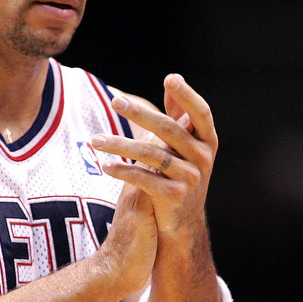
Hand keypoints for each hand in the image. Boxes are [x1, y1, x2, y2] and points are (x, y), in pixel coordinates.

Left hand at [92, 74, 216, 237]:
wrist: (181, 223)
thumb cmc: (179, 175)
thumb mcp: (185, 146)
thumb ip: (179, 115)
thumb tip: (172, 79)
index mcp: (207, 141)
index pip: (201, 113)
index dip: (188, 96)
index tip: (170, 78)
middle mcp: (203, 158)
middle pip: (169, 129)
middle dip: (140, 114)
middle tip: (115, 101)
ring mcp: (191, 178)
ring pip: (152, 155)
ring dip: (120, 145)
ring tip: (95, 139)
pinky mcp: (174, 196)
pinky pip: (144, 179)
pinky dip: (123, 171)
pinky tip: (106, 167)